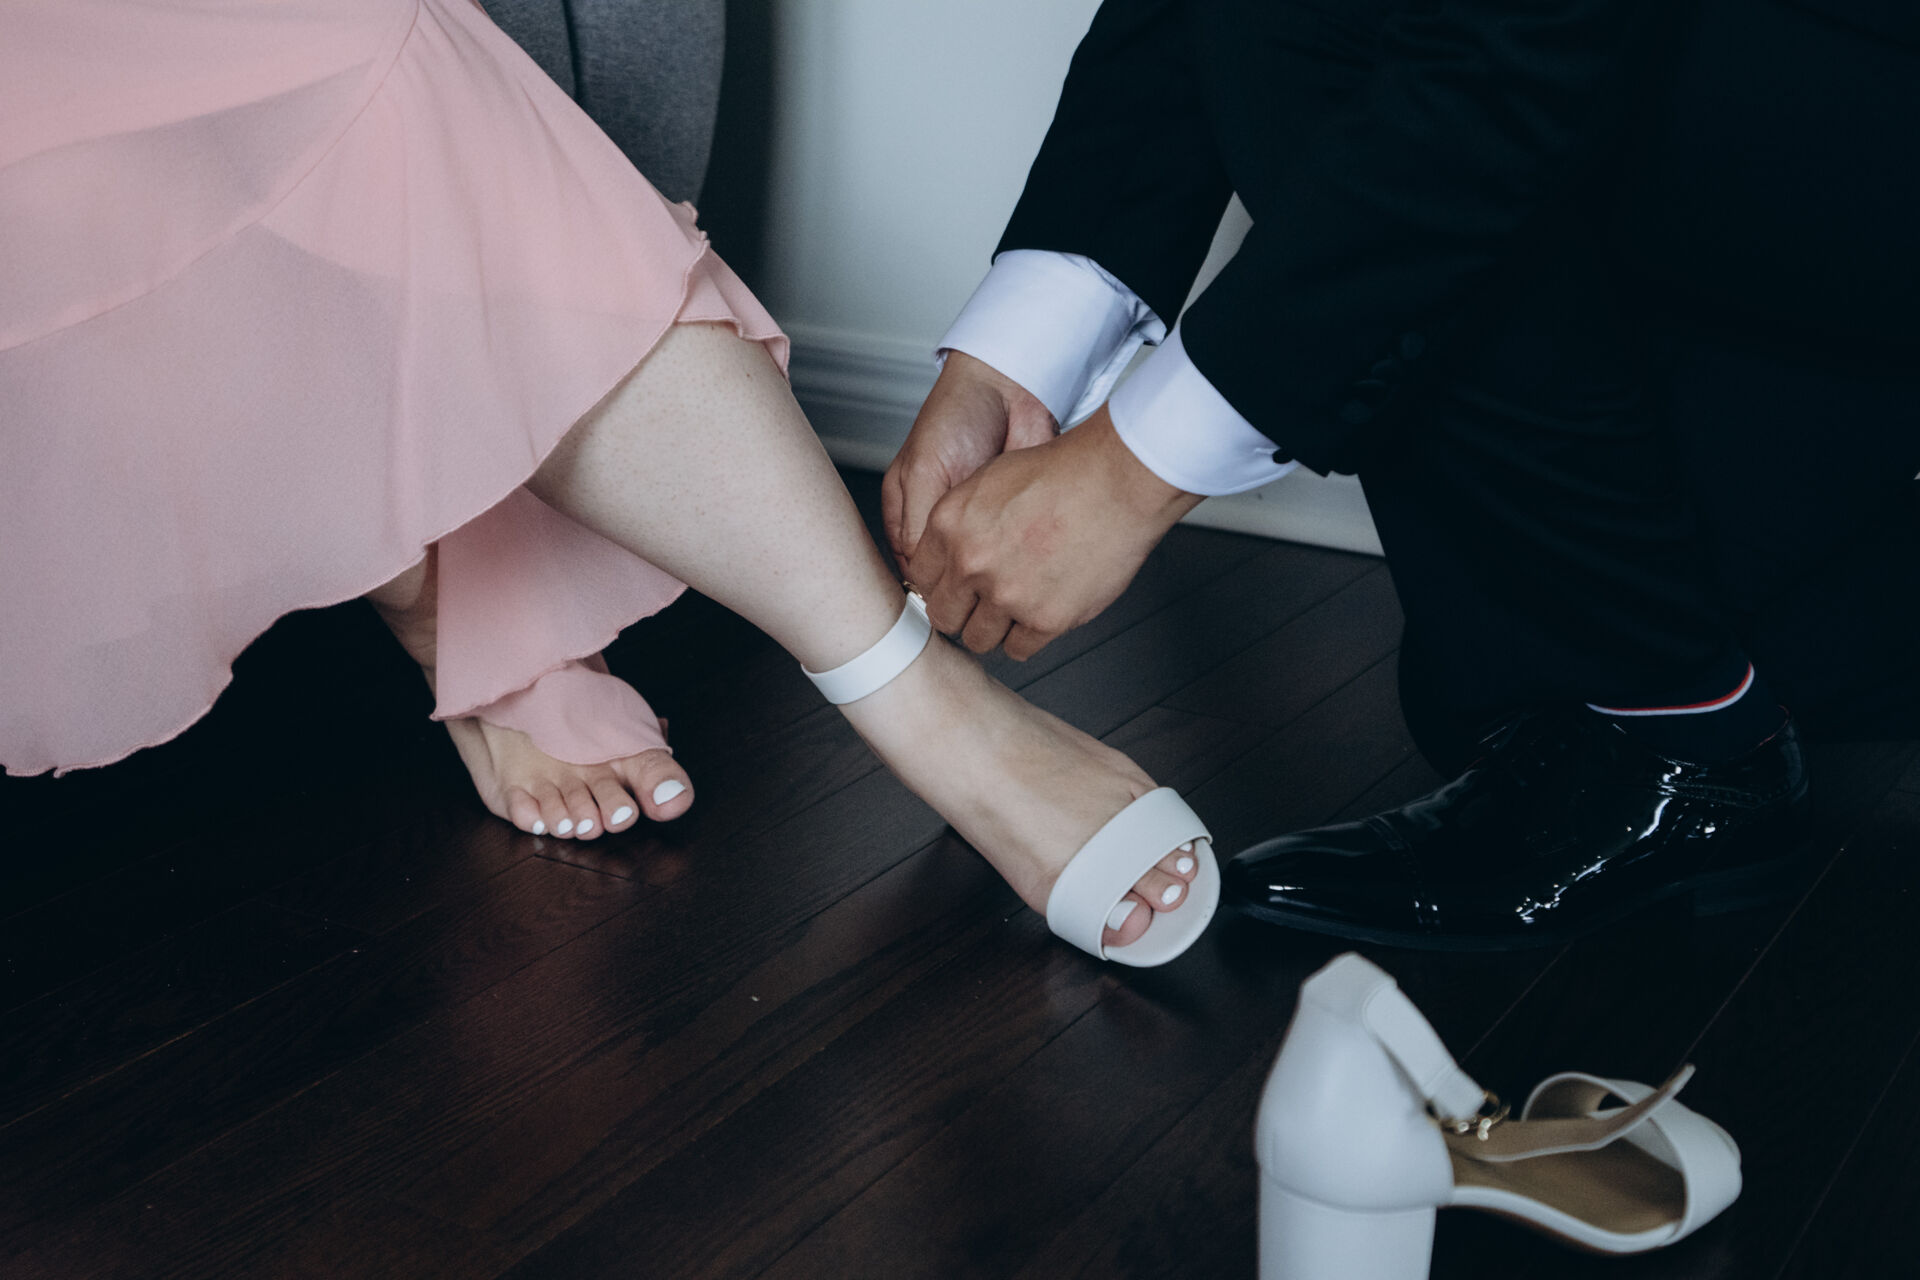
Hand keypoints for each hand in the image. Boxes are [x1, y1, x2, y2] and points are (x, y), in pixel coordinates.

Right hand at [882, 351, 1059, 567]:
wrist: (1007, 388)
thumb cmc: (957, 414)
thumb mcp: (923, 470)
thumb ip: (916, 522)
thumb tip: (920, 569)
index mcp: (906, 508)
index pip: (910, 562)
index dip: (925, 582)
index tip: (943, 596)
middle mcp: (940, 519)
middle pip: (944, 570)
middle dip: (956, 580)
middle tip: (968, 587)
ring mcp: (975, 521)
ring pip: (977, 565)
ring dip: (985, 569)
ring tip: (991, 564)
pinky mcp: (1007, 517)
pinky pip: (1007, 550)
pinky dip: (1010, 554)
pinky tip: (1011, 550)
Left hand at [907, 404, 1203, 659]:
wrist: (1116, 481)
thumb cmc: (1065, 472)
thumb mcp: (992, 478)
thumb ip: (962, 519)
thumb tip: (950, 551)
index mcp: (951, 525)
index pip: (921, 577)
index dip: (940, 584)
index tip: (954, 587)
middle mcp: (972, 563)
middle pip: (944, 615)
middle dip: (961, 612)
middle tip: (980, 605)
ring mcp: (1007, 595)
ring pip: (979, 639)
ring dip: (993, 628)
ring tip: (1013, 610)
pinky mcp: (1045, 619)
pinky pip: (1019, 649)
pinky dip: (1026, 637)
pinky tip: (1038, 616)